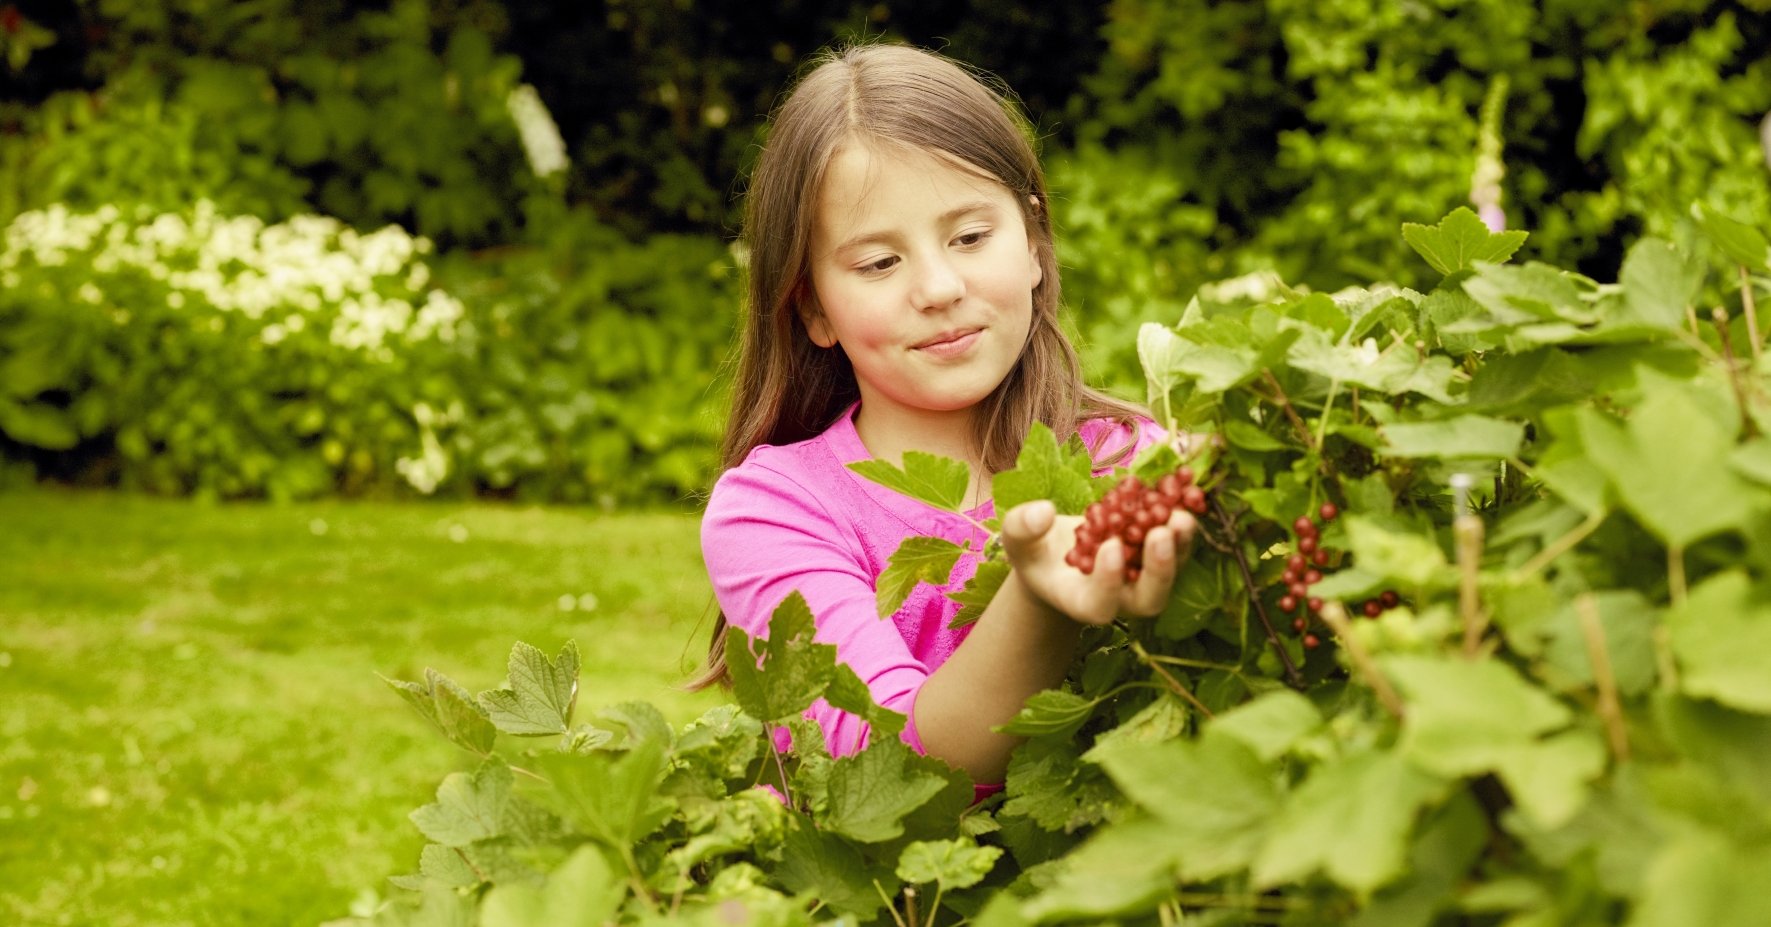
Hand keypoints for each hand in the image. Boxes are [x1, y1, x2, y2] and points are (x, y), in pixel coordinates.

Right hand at [1000, 499, 1197, 625]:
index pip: (1100, 604)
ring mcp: (1144, 577)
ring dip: (1181, 542)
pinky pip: (1178, 540)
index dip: (1109, 581)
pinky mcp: (1159, 552)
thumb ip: (1022, 528)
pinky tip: (1186, 485)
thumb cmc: (1035, 551)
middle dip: (1160, 568)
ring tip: (1182, 510)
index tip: (1110, 547)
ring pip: (1173, 570)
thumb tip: (1043, 512)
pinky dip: (1184, 513)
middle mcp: (1121, 597)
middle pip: (1150, 599)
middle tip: (1162, 533)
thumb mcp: (1017, 539)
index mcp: (1081, 601)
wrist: (1059, 551)